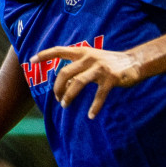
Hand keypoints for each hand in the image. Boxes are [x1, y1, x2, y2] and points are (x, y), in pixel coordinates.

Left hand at [28, 43, 142, 117]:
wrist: (135, 61)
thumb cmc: (109, 63)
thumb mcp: (91, 61)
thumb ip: (77, 69)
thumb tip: (64, 84)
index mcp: (83, 52)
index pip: (60, 50)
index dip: (45, 55)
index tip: (31, 60)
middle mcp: (89, 58)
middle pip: (65, 72)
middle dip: (57, 87)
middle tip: (57, 99)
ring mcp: (100, 68)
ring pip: (78, 82)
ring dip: (69, 96)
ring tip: (65, 105)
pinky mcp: (112, 78)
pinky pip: (99, 95)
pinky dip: (94, 107)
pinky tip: (90, 115)